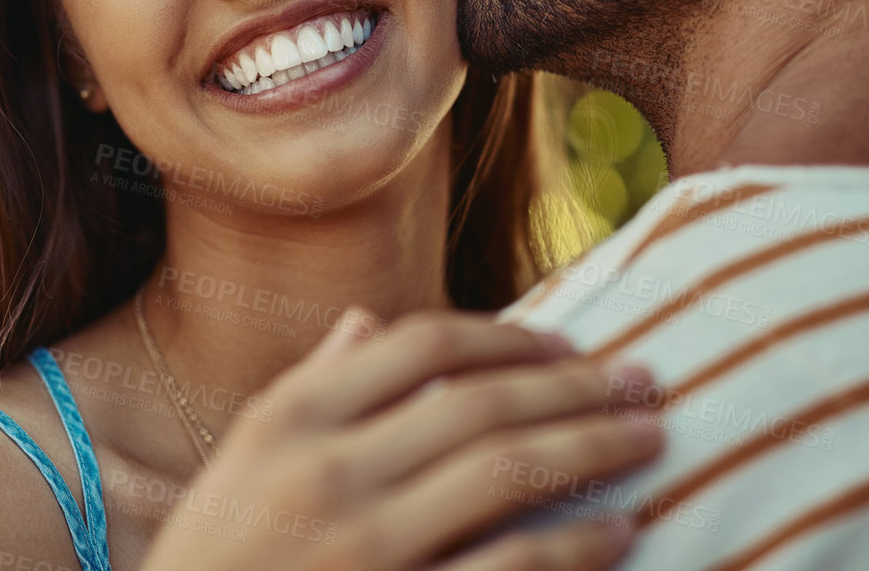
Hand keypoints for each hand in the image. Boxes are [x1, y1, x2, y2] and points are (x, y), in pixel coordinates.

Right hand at [137, 307, 662, 570]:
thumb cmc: (218, 557)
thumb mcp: (243, 460)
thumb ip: (311, 386)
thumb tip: (368, 322)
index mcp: (289, 418)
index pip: (419, 343)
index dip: (506, 335)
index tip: (566, 342)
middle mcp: (328, 472)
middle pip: (478, 401)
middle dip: (577, 384)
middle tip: (646, 379)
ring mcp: (366, 547)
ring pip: (506, 473)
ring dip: (594, 447)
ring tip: (650, 438)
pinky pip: (509, 569)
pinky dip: (575, 548)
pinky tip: (620, 531)